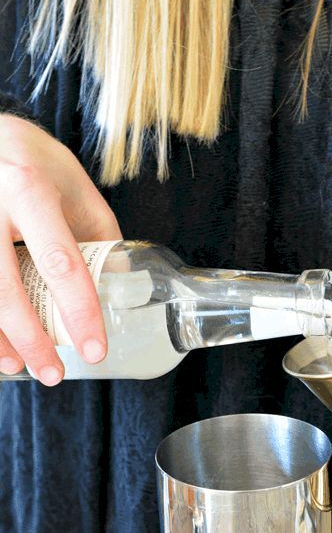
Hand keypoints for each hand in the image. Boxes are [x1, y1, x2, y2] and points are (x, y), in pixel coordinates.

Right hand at [0, 115, 121, 383]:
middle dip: (32, 340)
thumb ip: (97, 232)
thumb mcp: (72, 183)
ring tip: (19, 366)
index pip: (61, 262)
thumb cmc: (29, 158)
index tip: (94, 349)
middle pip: (6, 288)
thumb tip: (119, 284)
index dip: (79, 312)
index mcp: (30, 189)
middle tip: (53, 374)